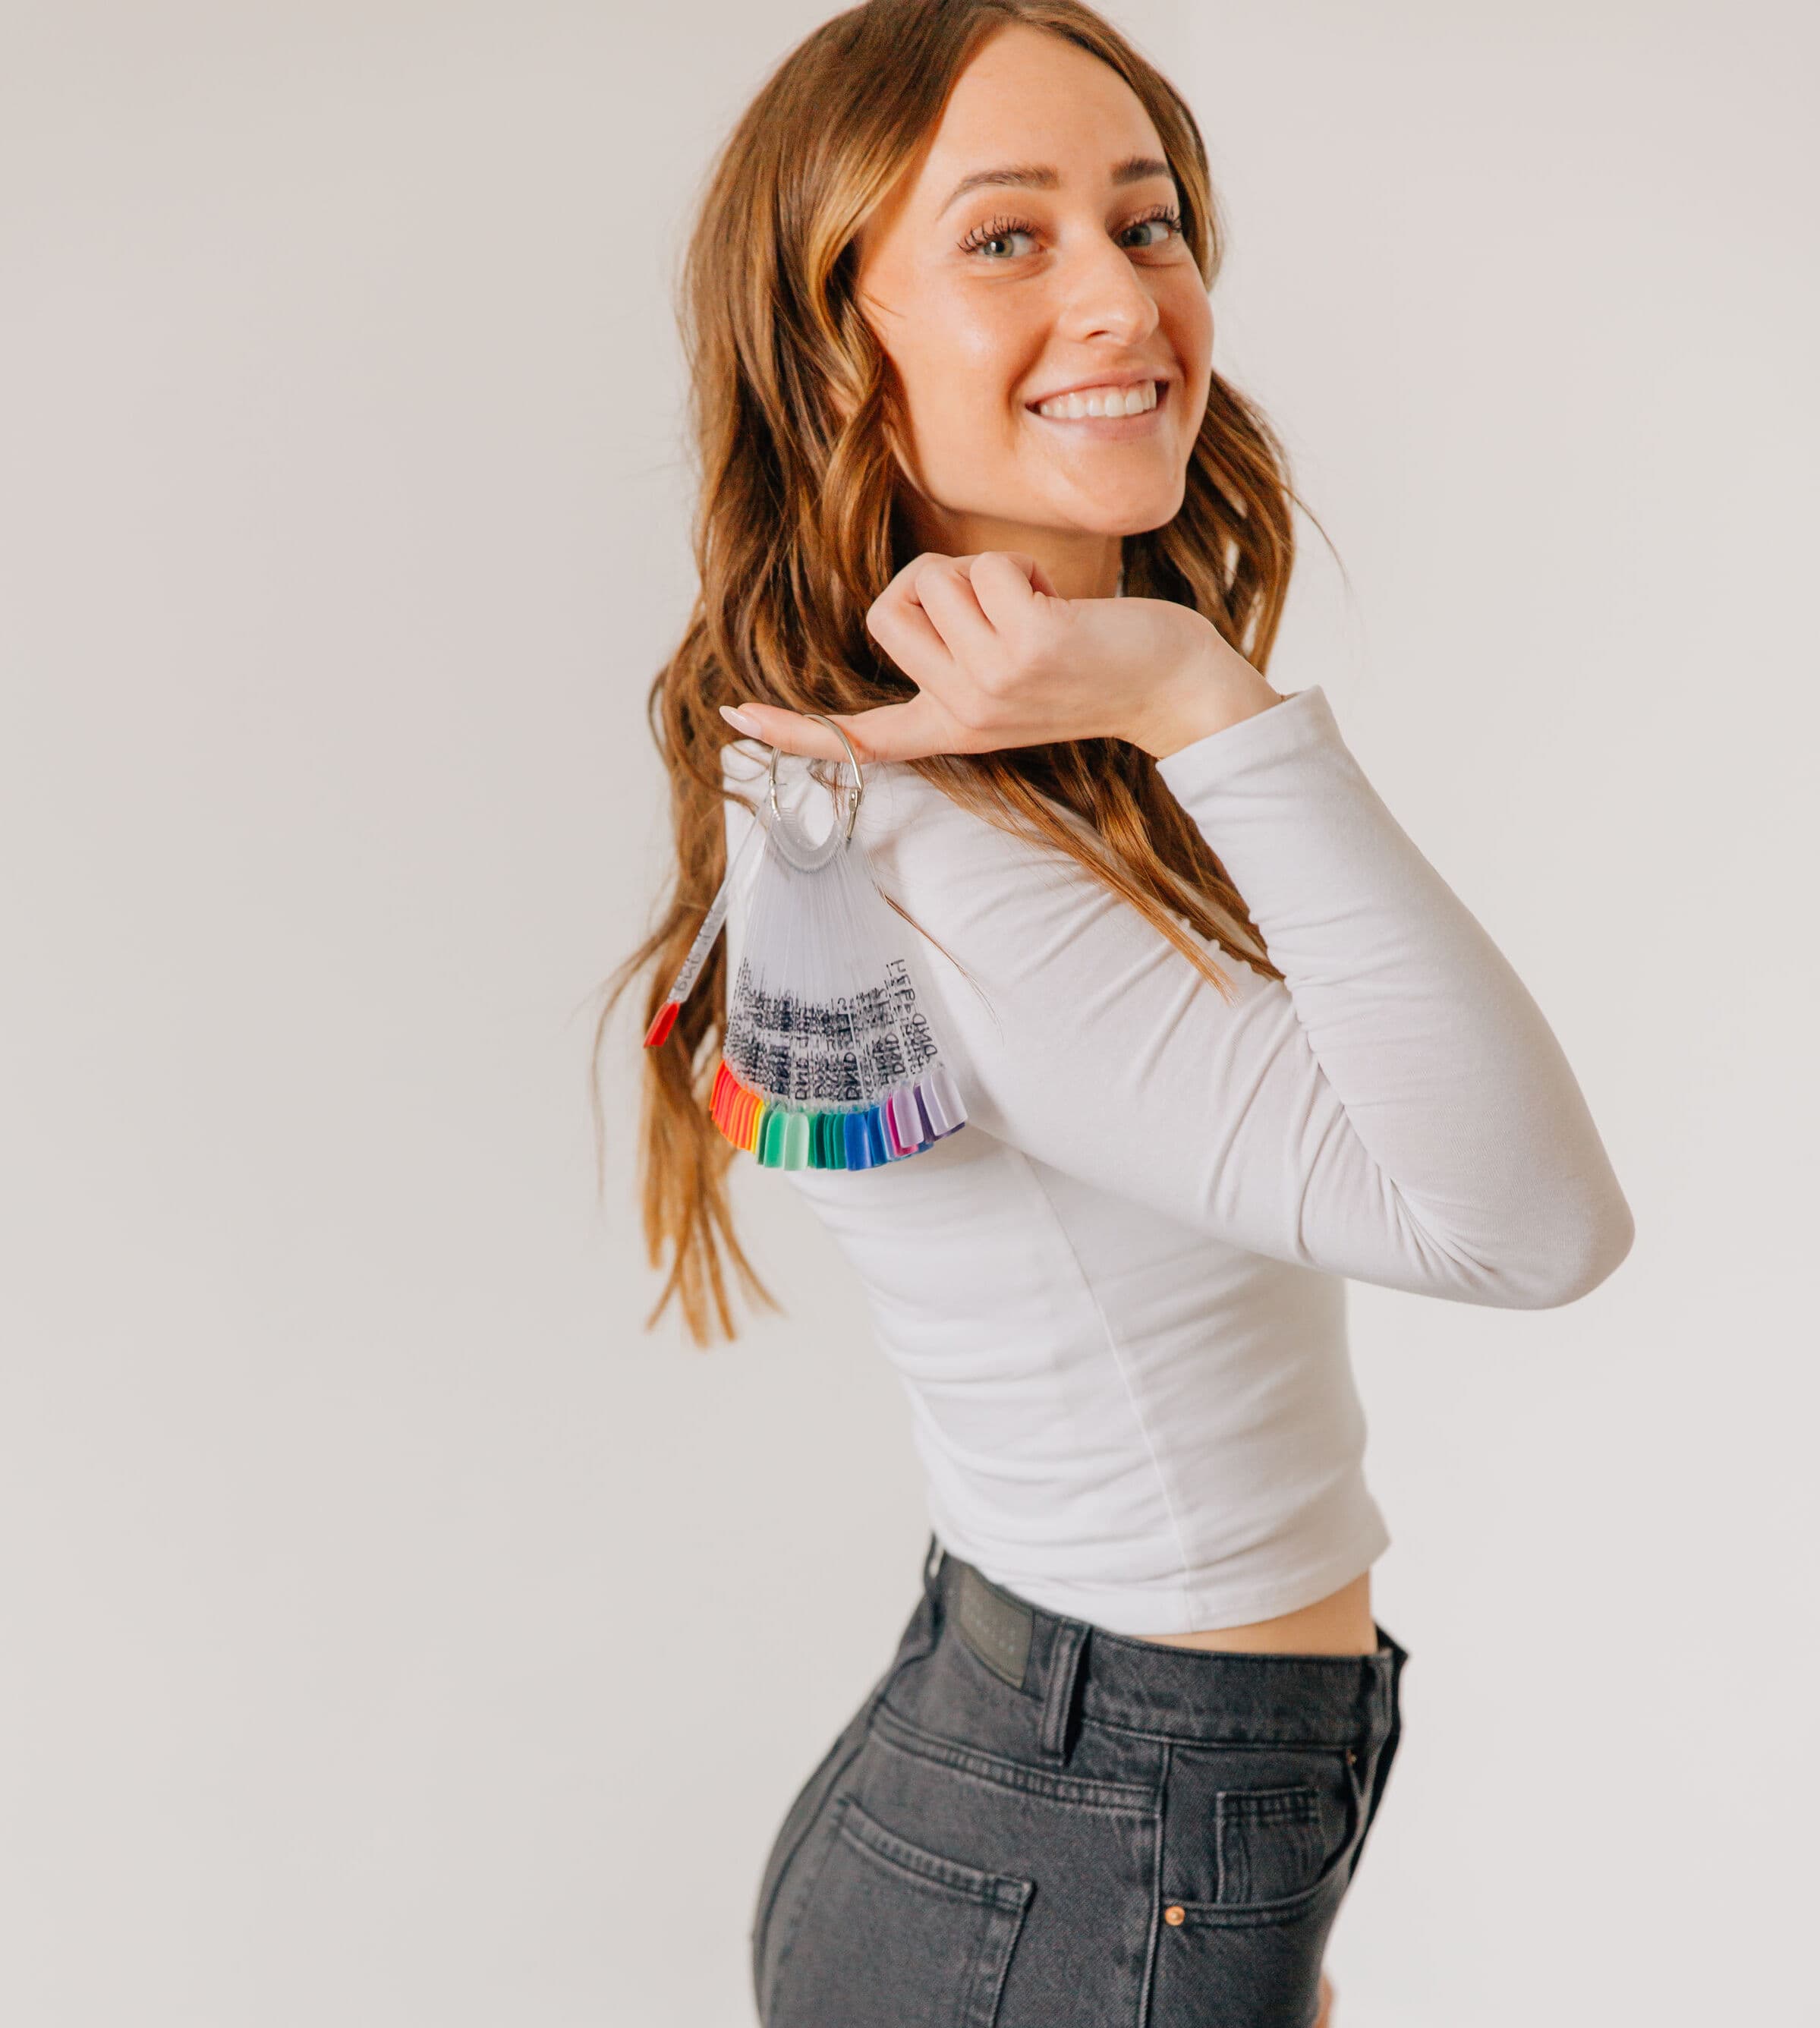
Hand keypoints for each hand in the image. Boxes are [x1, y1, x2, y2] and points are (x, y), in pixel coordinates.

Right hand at [717, 549, 1281, 763]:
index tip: (734, 718)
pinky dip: (1017, 568)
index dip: (794, 726)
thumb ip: (955, 652)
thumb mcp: (1011, 675)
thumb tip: (905, 602)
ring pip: (931, 579)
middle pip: (888, 610)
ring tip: (1035, 609)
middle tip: (997, 608)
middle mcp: (961, 714)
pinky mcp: (1026, 649)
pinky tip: (1057, 604)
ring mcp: (991, 686)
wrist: (1171, 688)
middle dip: (934, 581)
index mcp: (950, 729)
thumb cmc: (1093, 665)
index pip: (858, 735)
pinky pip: (981, 570)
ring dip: (983, 571)